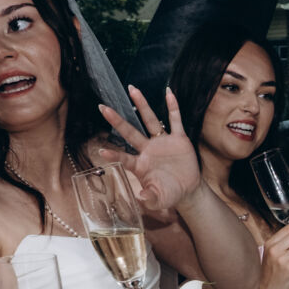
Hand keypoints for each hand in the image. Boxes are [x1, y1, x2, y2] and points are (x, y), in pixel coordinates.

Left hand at [95, 86, 202, 215]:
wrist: (188, 190)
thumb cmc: (169, 194)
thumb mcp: (159, 199)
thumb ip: (150, 198)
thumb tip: (141, 198)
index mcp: (140, 165)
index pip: (124, 158)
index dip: (114, 154)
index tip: (100, 150)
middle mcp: (148, 150)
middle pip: (130, 132)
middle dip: (117, 120)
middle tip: (103, 107)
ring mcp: (162, 142)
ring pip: (150, 120)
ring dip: (142, 105)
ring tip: (132, 89)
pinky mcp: (178, 139)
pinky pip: (175, 121)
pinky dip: (173, 107)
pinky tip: (169, 93)